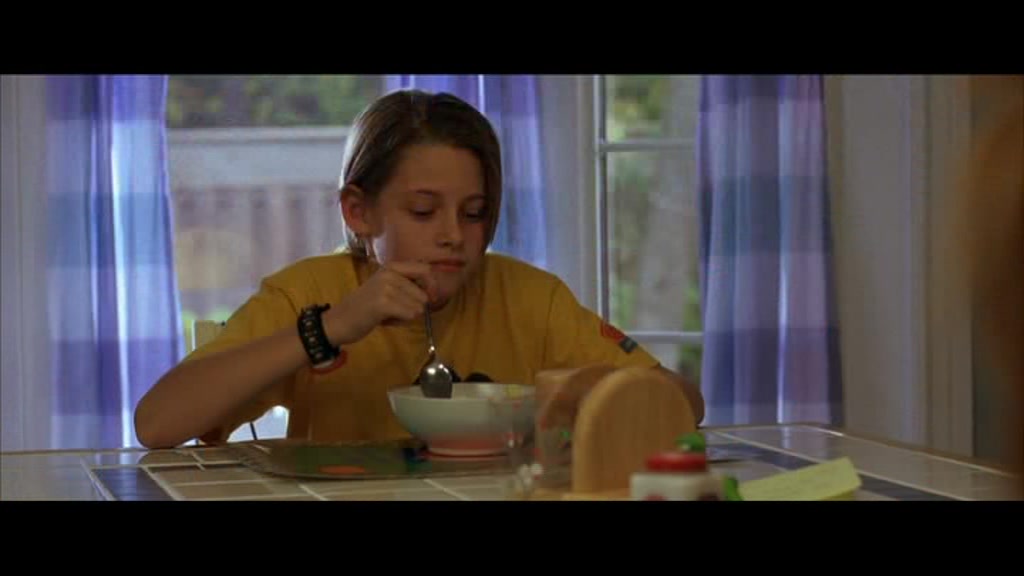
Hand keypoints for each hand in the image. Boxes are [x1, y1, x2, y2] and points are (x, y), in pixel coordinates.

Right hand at [322, 261, 438, 345]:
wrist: (338, 321)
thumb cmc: (364, 308)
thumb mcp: (386, 288)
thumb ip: (407, 286)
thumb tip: (433, 293)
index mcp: (391, 266)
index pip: (426, 270)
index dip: (432, 286)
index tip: (430, 299)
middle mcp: (390, 273)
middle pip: (424, 294)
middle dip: (414, 307)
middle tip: (394, 311)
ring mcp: (386, 286)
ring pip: (418, 307)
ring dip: (406, 316)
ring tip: (387, 315)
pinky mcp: (383, 303)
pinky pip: (410, 315)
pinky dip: (401, 322)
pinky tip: (385, 320)